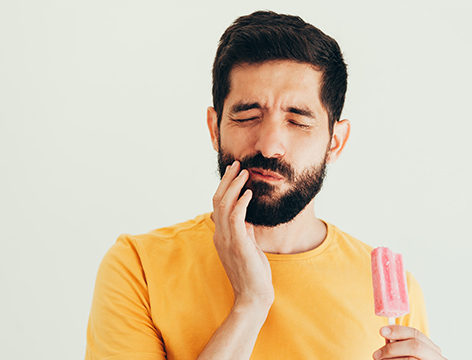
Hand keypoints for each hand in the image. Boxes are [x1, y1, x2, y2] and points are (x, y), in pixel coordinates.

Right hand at [211, 161, 273, 309]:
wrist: (253, 296)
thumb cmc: (253, 273)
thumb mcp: (248, 247)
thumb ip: (245, 232)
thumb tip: (248, 219)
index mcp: (221, 236)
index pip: (218, 205)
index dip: (225, 187)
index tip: (235, 173)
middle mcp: (220, 236)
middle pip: (218, 200)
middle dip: (227, 180)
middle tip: (237, 165)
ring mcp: (227, 240)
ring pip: (224, 206)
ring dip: (235, 187)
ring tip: (245, 173)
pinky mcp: (238, 245)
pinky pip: (235, 219)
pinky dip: (241, 203)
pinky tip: (248, 193)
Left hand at [373, 325, 445, 359]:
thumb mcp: (409, 355)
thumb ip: (400, 347)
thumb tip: (387, 337)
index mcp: (433, 351)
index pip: (416, 334)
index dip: (398, 331)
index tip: (382, 331)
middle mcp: (438, 358)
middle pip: (415, 346)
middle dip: (393, 348)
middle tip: (376, 355)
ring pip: (410, 359)